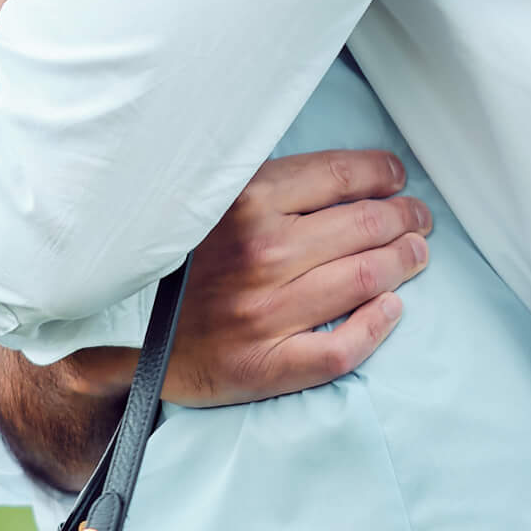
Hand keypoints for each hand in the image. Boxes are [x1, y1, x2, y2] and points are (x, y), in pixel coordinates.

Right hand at [62, 146, 431, 411]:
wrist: (112, 338)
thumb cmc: (166, 263)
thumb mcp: (201, 201)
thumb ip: (257, 179)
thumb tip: (333, 165)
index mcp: (244, 203)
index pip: (339, 176)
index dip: (381, 173)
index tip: (396, 176)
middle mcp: (261, 255)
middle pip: (365, 225)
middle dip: (404, 217)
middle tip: (418, 218)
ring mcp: (267, 314)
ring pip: (367, 279)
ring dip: (404, 262)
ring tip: (416, 254)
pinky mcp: (268, 365)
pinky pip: (345, 347)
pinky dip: (379, 325)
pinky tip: (393, 309)